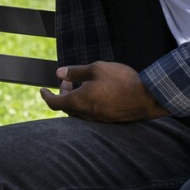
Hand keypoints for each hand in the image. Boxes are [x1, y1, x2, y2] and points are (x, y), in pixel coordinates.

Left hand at [39, 61, 169, 121]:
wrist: (148, 98)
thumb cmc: (121, 81)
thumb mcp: (96, 69)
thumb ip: (76, 72)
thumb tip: (59, 73)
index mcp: (80, 102)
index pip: (55, 103)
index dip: (46, 96)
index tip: (42, 90)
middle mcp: (87, 115)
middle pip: (66, 108)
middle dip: (63, 94)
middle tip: (68, 81)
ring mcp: (98, 120)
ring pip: (78, 112)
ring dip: (74, 100)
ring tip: (81, 85)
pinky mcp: (109, 120)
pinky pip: (90, 114)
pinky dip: (85, 104)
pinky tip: (95, 93)